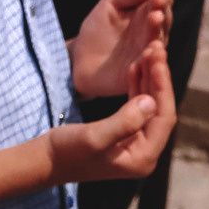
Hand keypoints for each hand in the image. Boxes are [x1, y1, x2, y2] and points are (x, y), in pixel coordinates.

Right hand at [44, 45, 174, 183]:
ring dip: (149, 79)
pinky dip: (137, 87)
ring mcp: (135, 143)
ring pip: (150, 105)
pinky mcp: (124, 134)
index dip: (162, 87)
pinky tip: (135, 68)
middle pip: (160, 109)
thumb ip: (125, 121)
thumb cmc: (66, 152)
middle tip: (157, 47)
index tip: (158, 60)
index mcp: (143, 157)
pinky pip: (137, 107)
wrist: (45, 161)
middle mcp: (145, 152)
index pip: (163, 117)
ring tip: (149, 51)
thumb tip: (151, 101)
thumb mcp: (94, 137)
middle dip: (159, 78)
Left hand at [70, 0, 172, 96]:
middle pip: (163, 19)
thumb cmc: (100, 27)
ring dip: (157, 29)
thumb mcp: (113, 3)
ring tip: (155, 18)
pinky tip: (150, 48)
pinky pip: (148, 65)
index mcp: (149, 13)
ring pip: (157, 41)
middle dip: (161, 9)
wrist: (80, 59)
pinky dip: (149, 57)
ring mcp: (148, 53)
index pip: (162, 1)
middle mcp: (154, 33)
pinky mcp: (139, 72)